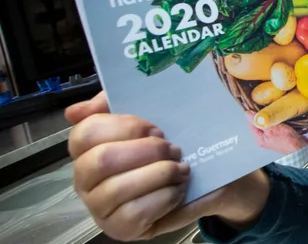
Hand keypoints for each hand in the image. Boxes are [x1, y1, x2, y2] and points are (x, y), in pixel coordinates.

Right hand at [66, 92, 270, 239]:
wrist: (208, 178)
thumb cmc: (170, 145)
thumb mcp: (150, 115)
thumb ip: (116, 102)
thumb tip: (76, 111)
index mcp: (88, 149)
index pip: (85, 133)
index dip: (124, 127)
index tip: (155, 128)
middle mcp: (85, 179)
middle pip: (101, 160)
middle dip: (145, 151)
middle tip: (173, 148)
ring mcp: (99, 207)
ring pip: (117, 188)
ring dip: (159, 174)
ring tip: (181, 168)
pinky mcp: (120, 229)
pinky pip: (135, 213)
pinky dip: (164, 197)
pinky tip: (178, 189)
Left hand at [246, 112, 307, 153]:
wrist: (299, 146)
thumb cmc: (287, 140)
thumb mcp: (271, 128)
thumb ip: (259, 121)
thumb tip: (248, 114)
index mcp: (259, 138)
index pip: (250, 122)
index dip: (252, 113)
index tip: (255, 104)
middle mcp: (264, 138)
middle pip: (258, 122)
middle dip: (262, 113)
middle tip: (266, 106)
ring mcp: (271, 135)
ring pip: (267, 121)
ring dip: (270, 115)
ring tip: (273, 109)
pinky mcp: (278, 133)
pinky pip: (274, 123)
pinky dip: (276, 118)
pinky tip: (279, 115)